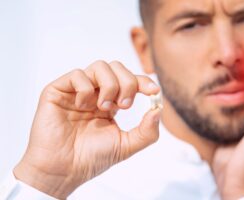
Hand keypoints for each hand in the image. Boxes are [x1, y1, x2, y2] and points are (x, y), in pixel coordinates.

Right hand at [14, 60, 160, 198]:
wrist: (64, 170)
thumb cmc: (91, 158)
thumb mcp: (126, 146)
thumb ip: (147, 131)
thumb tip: (158, 109)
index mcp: (110, 104)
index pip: (129, 82)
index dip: (143, 82)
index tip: (153, 91)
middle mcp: (95, 94)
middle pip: (117, 68)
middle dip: (127, 84)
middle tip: (124, 106)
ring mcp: (77, 91)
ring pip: (100, 66)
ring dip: (109, 85)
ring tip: (104, 107)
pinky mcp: (58, 90)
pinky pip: (77, 74)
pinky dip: (85, 88)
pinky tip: (82, 106)